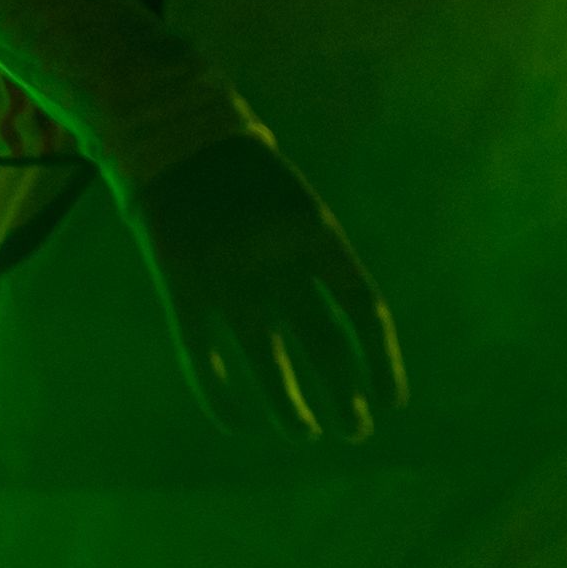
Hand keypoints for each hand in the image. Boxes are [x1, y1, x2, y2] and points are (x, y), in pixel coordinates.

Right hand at [120, 130, 407, 447]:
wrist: (174, 134)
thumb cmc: (247, 177)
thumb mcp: (299, 207)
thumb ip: (319, 266)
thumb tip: (350, 335)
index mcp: (316, 232)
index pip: (364, 309)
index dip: (383, 362)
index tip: (392, 403)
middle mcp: (276, 259)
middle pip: (324, 345)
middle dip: (345, 396)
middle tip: (356, 431)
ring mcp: (226, 276)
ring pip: (268, 366)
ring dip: (291, 409)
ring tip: (306, 433)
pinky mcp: (179, 288)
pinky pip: (201, 359)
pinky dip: (220, 398)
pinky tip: (237, 423)